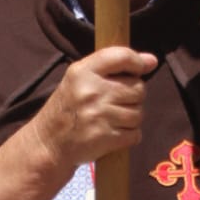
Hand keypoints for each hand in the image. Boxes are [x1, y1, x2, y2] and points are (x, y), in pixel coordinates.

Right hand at [33, 48, 156, 173]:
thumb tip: (152, 60)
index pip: (121, 56)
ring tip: (114, 119)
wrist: (48, 143)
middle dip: (134, 96)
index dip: (138, 61)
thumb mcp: (80, 79)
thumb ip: (113, 66)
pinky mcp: (105, 138)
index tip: (143, 67)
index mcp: (83, 72)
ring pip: (139, 113)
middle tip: (118, 102)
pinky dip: (130, 136)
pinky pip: (135, 134)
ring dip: (132, 118)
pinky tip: (115, 133)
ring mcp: (98, 116)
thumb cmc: (68, 107)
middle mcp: (91, 91)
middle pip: (138, 88)